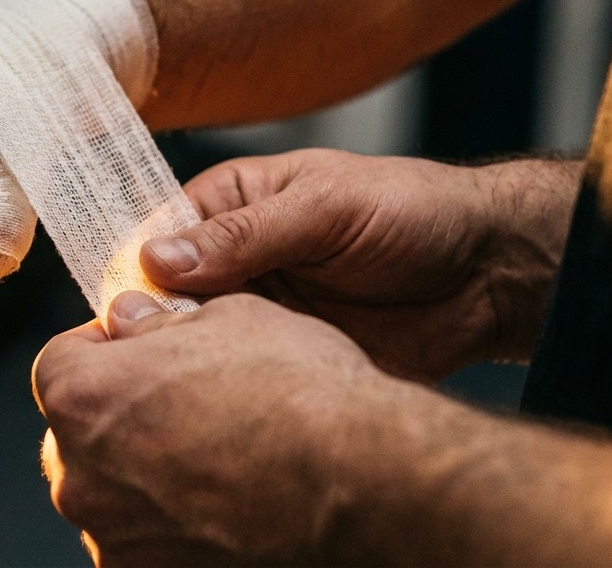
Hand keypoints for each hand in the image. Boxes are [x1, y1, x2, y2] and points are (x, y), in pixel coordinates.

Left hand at [34, 292, 391, 565]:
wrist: (364, 487)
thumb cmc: (299, 396)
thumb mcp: (229, 316)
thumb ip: (159, 322)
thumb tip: (132, 319)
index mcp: (81, 397)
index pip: (63, 362)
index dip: (109, 350)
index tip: (146, 350)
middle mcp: (80, 476)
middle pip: (83, 434)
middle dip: (124, 415)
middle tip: (190, 405)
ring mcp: (114, 539)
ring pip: (116, 493)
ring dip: (148, 475)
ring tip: (222, 460)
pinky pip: (148, 542)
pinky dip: (176, 526)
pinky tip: (230, 506)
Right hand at [137, 150, 578, 380]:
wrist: (490, 275)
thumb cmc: (414, 213)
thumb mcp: (326, 209)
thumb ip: (244, 234)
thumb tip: (157, 258)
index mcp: (227, 204)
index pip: (152, 237)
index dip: (133, 274)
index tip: (122, 312)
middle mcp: (229, 258)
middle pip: (160, 297)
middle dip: (150, 327)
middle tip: (146, 357)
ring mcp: (253, 310)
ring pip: (191, 342)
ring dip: (184, 363)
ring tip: (177, 387)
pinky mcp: (278, 357)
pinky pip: (233, 377)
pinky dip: (222, 393)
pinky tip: (215, 408)